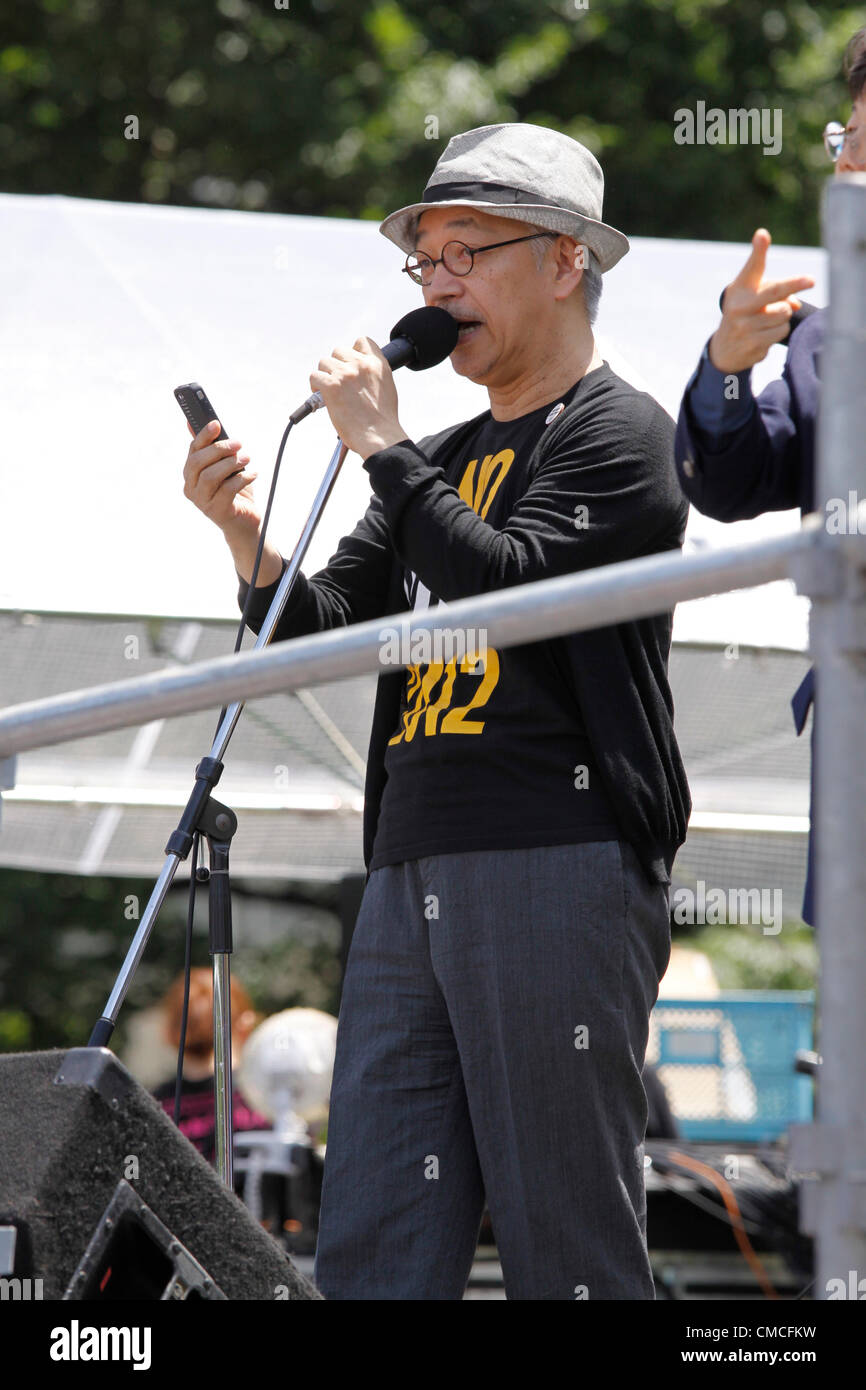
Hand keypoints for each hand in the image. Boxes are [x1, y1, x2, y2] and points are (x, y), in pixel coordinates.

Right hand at [183, 419, 258, 532]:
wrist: (244, 522)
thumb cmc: (234, 492)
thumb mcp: (225, 467)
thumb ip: (213, 448)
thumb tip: (199, 422)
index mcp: (190, 474)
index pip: (192, 451)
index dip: (203, 436)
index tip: (216, 424)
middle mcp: (191, 488)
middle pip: (198, 462)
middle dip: (219, 449)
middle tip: (238, 444)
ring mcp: (202, 501)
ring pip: (211, 476)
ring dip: (231, 463)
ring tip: (247, 458)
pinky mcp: (217, 511)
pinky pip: (228, 490)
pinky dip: (243, 479)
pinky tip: (253, 475)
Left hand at [309, 336, 407, 457]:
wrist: (380, 437)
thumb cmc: (383, 420)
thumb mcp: (386, 388)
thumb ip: (373, 375)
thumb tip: (359, 375)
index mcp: (377, 364)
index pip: (362, 341)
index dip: (353, 351)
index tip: (350, 365)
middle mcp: (361, 364)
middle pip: (338, 351)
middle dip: (336, 365)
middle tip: (338, 382)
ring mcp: (345, 374)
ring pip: (324, 362)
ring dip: (324, 376)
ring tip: (329, 391)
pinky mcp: (331, 386)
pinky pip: (315, 376)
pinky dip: (315, 386)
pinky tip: (321, 396)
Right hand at [708, 229, 814, 373]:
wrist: (725, 349)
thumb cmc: (745, 312)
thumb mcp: (752, 294)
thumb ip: (775, 289)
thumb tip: (795, 304)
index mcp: (740, 288)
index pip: (752, 267)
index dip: (758, 250)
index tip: (762, 236)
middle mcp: (740, 306)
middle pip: (775, 291)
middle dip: (794, 284)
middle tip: (811, 280)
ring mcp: (746, 326)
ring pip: (784, 313)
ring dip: (783, 315)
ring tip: (768, 319)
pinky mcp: (754, 344)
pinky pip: (782, 331)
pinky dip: (780, 331)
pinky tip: (766, 333)